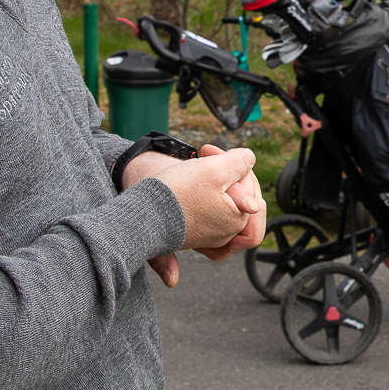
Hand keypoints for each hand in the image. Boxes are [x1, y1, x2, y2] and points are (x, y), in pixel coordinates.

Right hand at [135, 146, 263, 287]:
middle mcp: (226, 234)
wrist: (138, 212)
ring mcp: (209, 236)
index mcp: (236, 221)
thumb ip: (240, 162)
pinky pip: (210, 212)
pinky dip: (208, 194)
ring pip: (226, 201)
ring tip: (201, 165)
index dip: (235, 165)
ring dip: (217, 180)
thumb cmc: (176, 191)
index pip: (250, 187)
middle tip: (206, 156)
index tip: (210, 152)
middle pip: (240, 195)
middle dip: (228, 172)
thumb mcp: (214, 169)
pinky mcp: (193, 233)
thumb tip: (250, 160)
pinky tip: (197, 178)